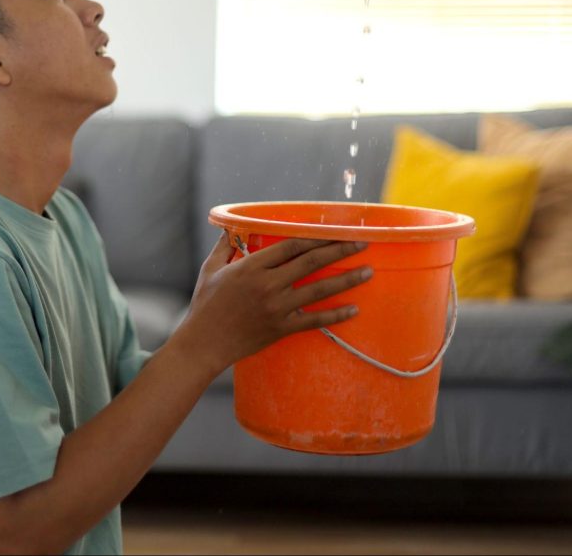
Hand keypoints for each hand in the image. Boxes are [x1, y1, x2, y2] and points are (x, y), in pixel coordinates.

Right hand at [172, 232, 372, 376]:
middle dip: (339, 250)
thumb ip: (224, 247)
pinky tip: (354, 309)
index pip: (290, 245)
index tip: (333, 229)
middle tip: (361, 243)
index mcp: (251, 267)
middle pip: (311, 262)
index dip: (314, 236)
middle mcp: (268, 284)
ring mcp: (277, 308)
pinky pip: (314, 321)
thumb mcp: (210, 270)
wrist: (203, 344)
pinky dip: (336, 316)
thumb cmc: (204, 305)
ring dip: (346, 279)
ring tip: (368, 270)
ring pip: (319, 290)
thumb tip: (230, 228)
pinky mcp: (281, 328)